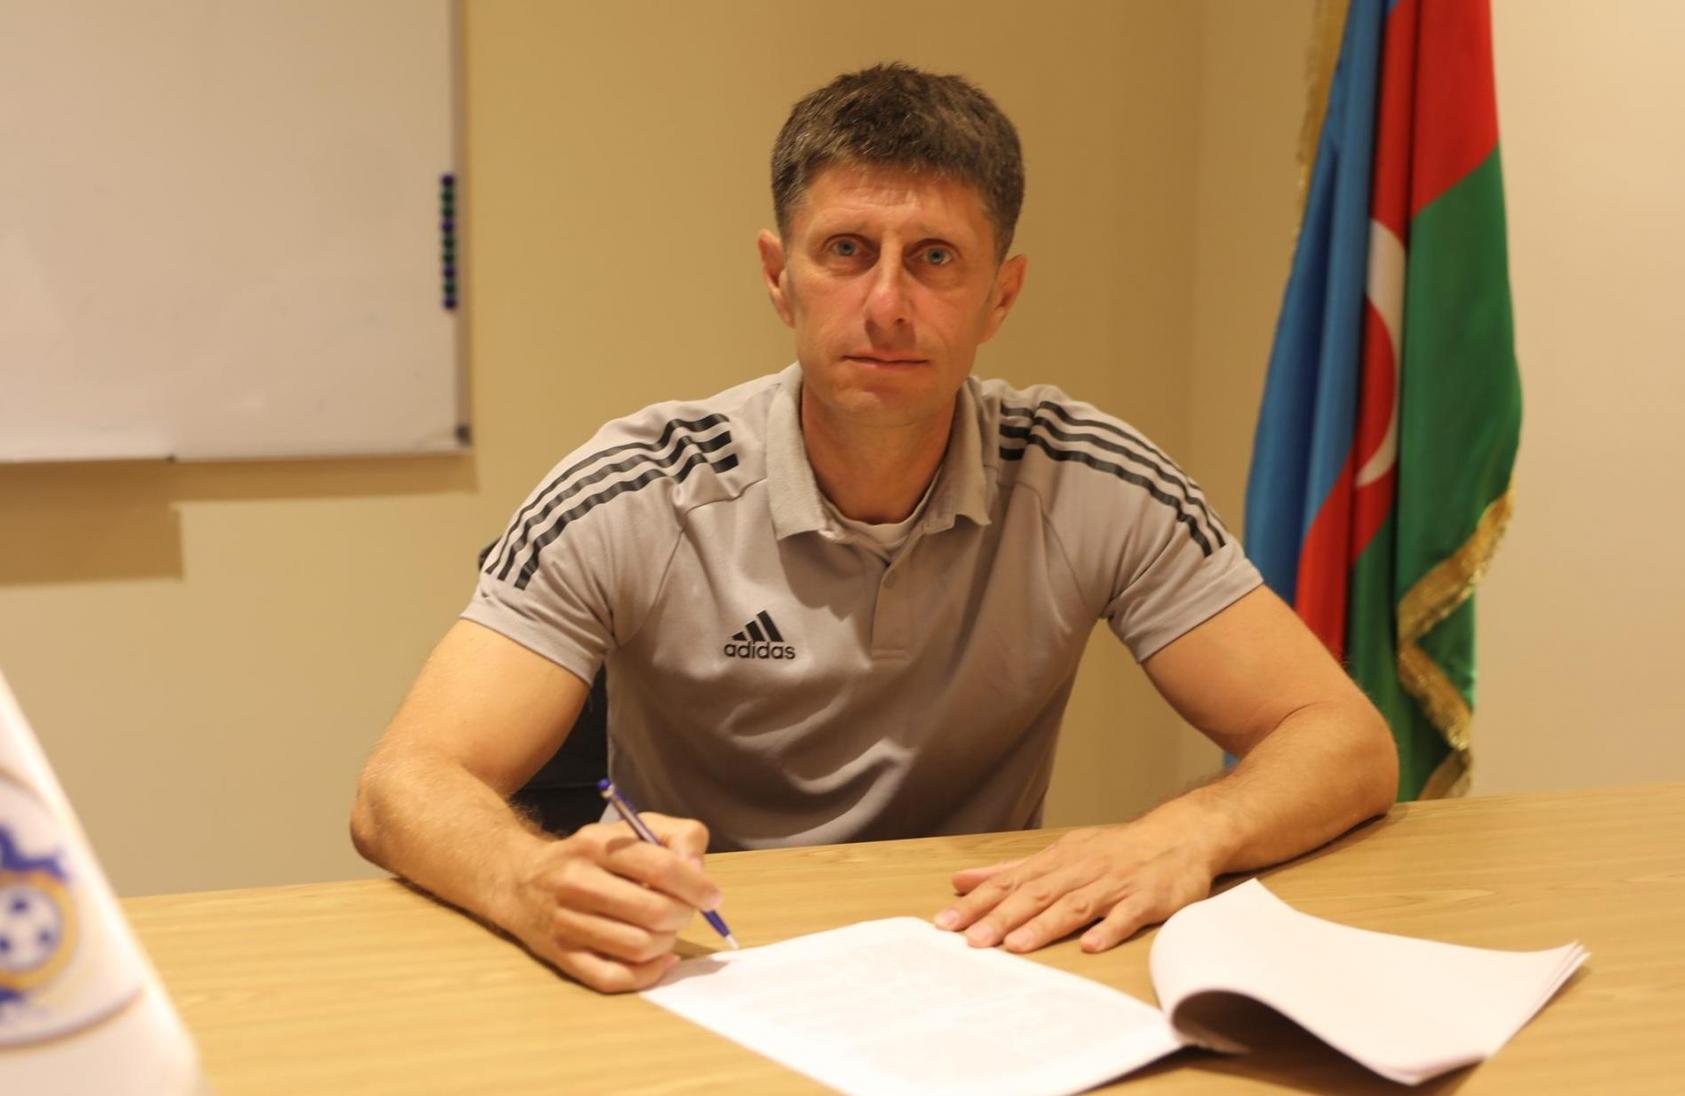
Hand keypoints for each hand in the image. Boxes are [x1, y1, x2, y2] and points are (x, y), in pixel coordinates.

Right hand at [500, 813, 714, 992]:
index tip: (712, 896)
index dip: (696, 886)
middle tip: (685, 913)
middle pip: (653, 912)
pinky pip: (613, 978)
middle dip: (684, 916)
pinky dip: (647, 975)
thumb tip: (699, 872)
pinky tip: (659, 960)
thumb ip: (678, 837)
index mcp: (598, 844)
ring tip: (667, 931)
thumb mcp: (634, 827)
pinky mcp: (561, 956)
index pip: (661, 868)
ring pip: (638, 947)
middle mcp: (577, 882)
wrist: (520, 879)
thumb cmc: (590, 854)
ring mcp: (566, 922)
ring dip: (667, 943)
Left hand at [932, 824, 1219, 954]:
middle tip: (971, 940)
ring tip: (1016, 945)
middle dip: (1001, 917)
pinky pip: (1125, 916)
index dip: (978, 903)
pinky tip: (1090, 945)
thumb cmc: (1114, 851)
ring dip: (1044, 925)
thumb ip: (1012, 871)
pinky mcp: (1146, 900)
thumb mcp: (1061, 853)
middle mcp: (1081, 870)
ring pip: (1075, 906)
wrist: (1180, 836)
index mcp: (1058, 860)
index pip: (1010, 882)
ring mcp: (1114, 885)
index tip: (946, 923)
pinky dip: (1108, 930)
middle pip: (1036, 895)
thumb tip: (963, 881)